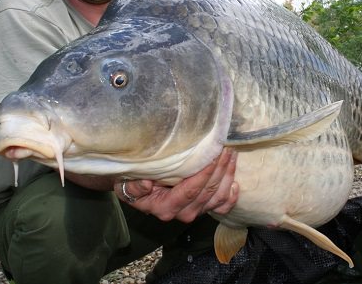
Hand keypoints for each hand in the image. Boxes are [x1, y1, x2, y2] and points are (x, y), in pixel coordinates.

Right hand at [115, 148, 238, 222]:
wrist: (134, 189)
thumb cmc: (131, 182)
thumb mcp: (126, 183)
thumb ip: (135, 187)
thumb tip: (148, 185)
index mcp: (165, 207)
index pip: (190, 191)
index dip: (204, 173)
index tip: (214, 154)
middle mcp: (183, 213)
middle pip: (208, 192)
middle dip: (220, 169)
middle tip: (226, 147)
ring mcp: (195, 212)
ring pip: (218, 198)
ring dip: (228, 176)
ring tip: (231, 155)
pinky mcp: (202, 208)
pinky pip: (222, 206)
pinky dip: (231, 195)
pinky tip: (236, 182)